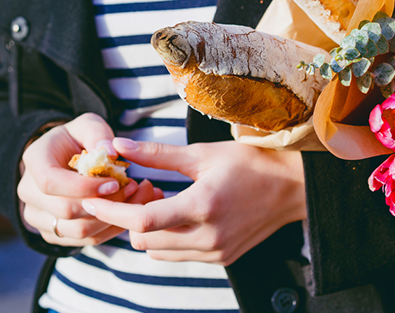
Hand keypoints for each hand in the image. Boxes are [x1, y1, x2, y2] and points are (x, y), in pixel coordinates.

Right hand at [17, 113, 159, 245]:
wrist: (67, 157)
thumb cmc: (79, 139)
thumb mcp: (89, 125)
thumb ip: (98, 134)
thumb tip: (110, 151)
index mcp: (35, 162)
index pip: (51, 183)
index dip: (85, 187)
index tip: (115, 182)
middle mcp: (30, 193)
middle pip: (66, 211)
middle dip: (106, 202)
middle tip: (133, 186)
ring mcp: (40, 217)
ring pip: (79, 231)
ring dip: (113, 216)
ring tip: (134, 195)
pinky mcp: (56, 233)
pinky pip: (88, 240)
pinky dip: (113, 227)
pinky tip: (128, 209)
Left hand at [82, 138, 305, 264]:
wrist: (292, 187)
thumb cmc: (252, 164)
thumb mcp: (204, 153)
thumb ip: (158, 154)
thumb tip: (120, 145)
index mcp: (203, 206)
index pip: (142, 220)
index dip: (111, 210)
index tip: (93, 199)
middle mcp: (209, 237)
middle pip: (144, 241)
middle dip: (132, 217)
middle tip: (145, 188)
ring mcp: (216, 252)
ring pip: (158, 252)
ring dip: (150, 230)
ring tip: (165, 199)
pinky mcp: (222, 258)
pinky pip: (179, 254)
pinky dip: (170, 237)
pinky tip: (182, 213)